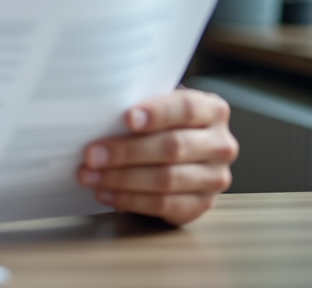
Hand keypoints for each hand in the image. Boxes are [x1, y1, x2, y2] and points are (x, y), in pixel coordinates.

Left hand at [76, 88, 237, 225]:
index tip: (127, 118)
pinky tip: (106, 193)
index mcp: (213, 111)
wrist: (180, 152)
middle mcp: (220, 145)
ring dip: (122, 179)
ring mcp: (214, 178)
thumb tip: (99, 116)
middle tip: (92, 155)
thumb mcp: (157, 107)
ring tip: (91, 176)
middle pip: (173, 147)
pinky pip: (164, 205)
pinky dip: (130, 200)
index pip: (187, 108)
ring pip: (166, 180)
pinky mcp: (202, 205)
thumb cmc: (161, 124)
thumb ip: (141, 108)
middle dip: (126, 152)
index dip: (157, 113)